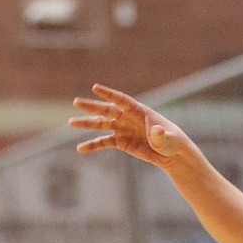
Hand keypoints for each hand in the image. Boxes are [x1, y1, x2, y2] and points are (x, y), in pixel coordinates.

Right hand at [70, 84, 191, 168]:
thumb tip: (157, 132)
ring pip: (101, 124)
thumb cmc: (171, 142)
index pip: (121, 100)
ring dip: (86, 124)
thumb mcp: (167, 138)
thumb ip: (161, 135)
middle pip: (107, 110)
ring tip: (70, 123)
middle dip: (92, 106)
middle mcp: (127, 117)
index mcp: (139, 111)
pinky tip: (81, 149)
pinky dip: (93, 145)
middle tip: (76, 102)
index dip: (109, 94)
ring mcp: (123, 129)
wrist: (170, 154)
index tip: (95, 88)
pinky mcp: (121, 142)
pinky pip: (104, 142)